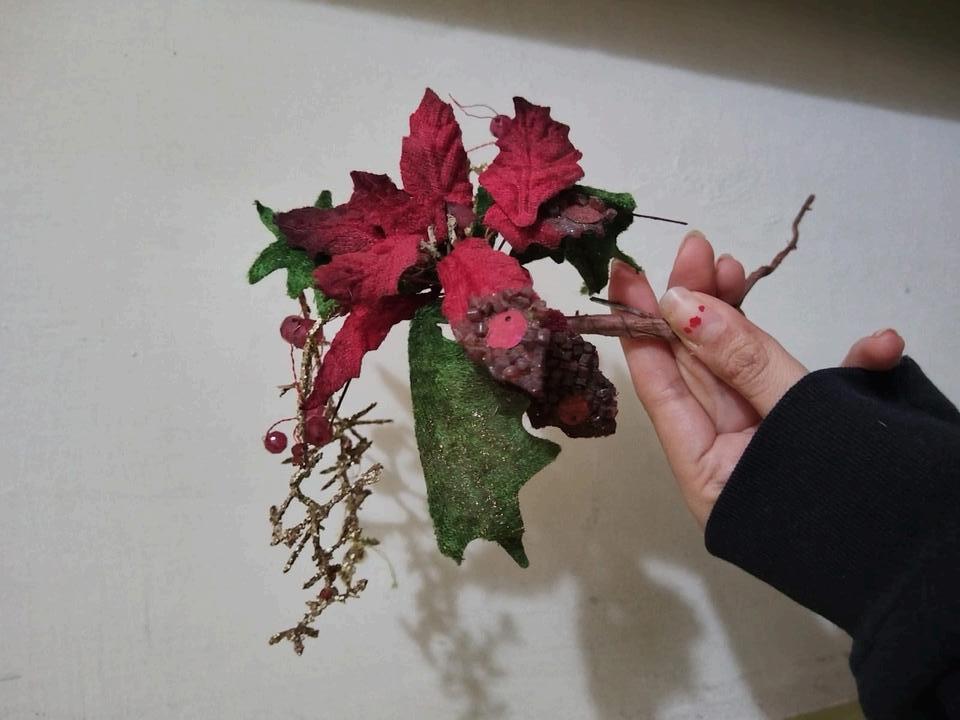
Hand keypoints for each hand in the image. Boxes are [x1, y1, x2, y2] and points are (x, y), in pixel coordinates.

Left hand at [609, 231, 904, 526]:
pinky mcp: (822, 444)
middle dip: (697, 306)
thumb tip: (680, 304)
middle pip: (703, 371)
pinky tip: (880, 348)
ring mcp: (776, 449)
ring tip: (738, 268)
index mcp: (708, 473)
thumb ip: (742, 361)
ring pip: (752, 372)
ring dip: (751, 324)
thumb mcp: (795, 421)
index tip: (625, 272)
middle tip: (697, 250)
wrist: (945, 567)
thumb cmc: (865, 508)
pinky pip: (820, 398)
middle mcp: (732, 461)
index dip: (641, 326)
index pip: (661, 386)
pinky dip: (848, 371)